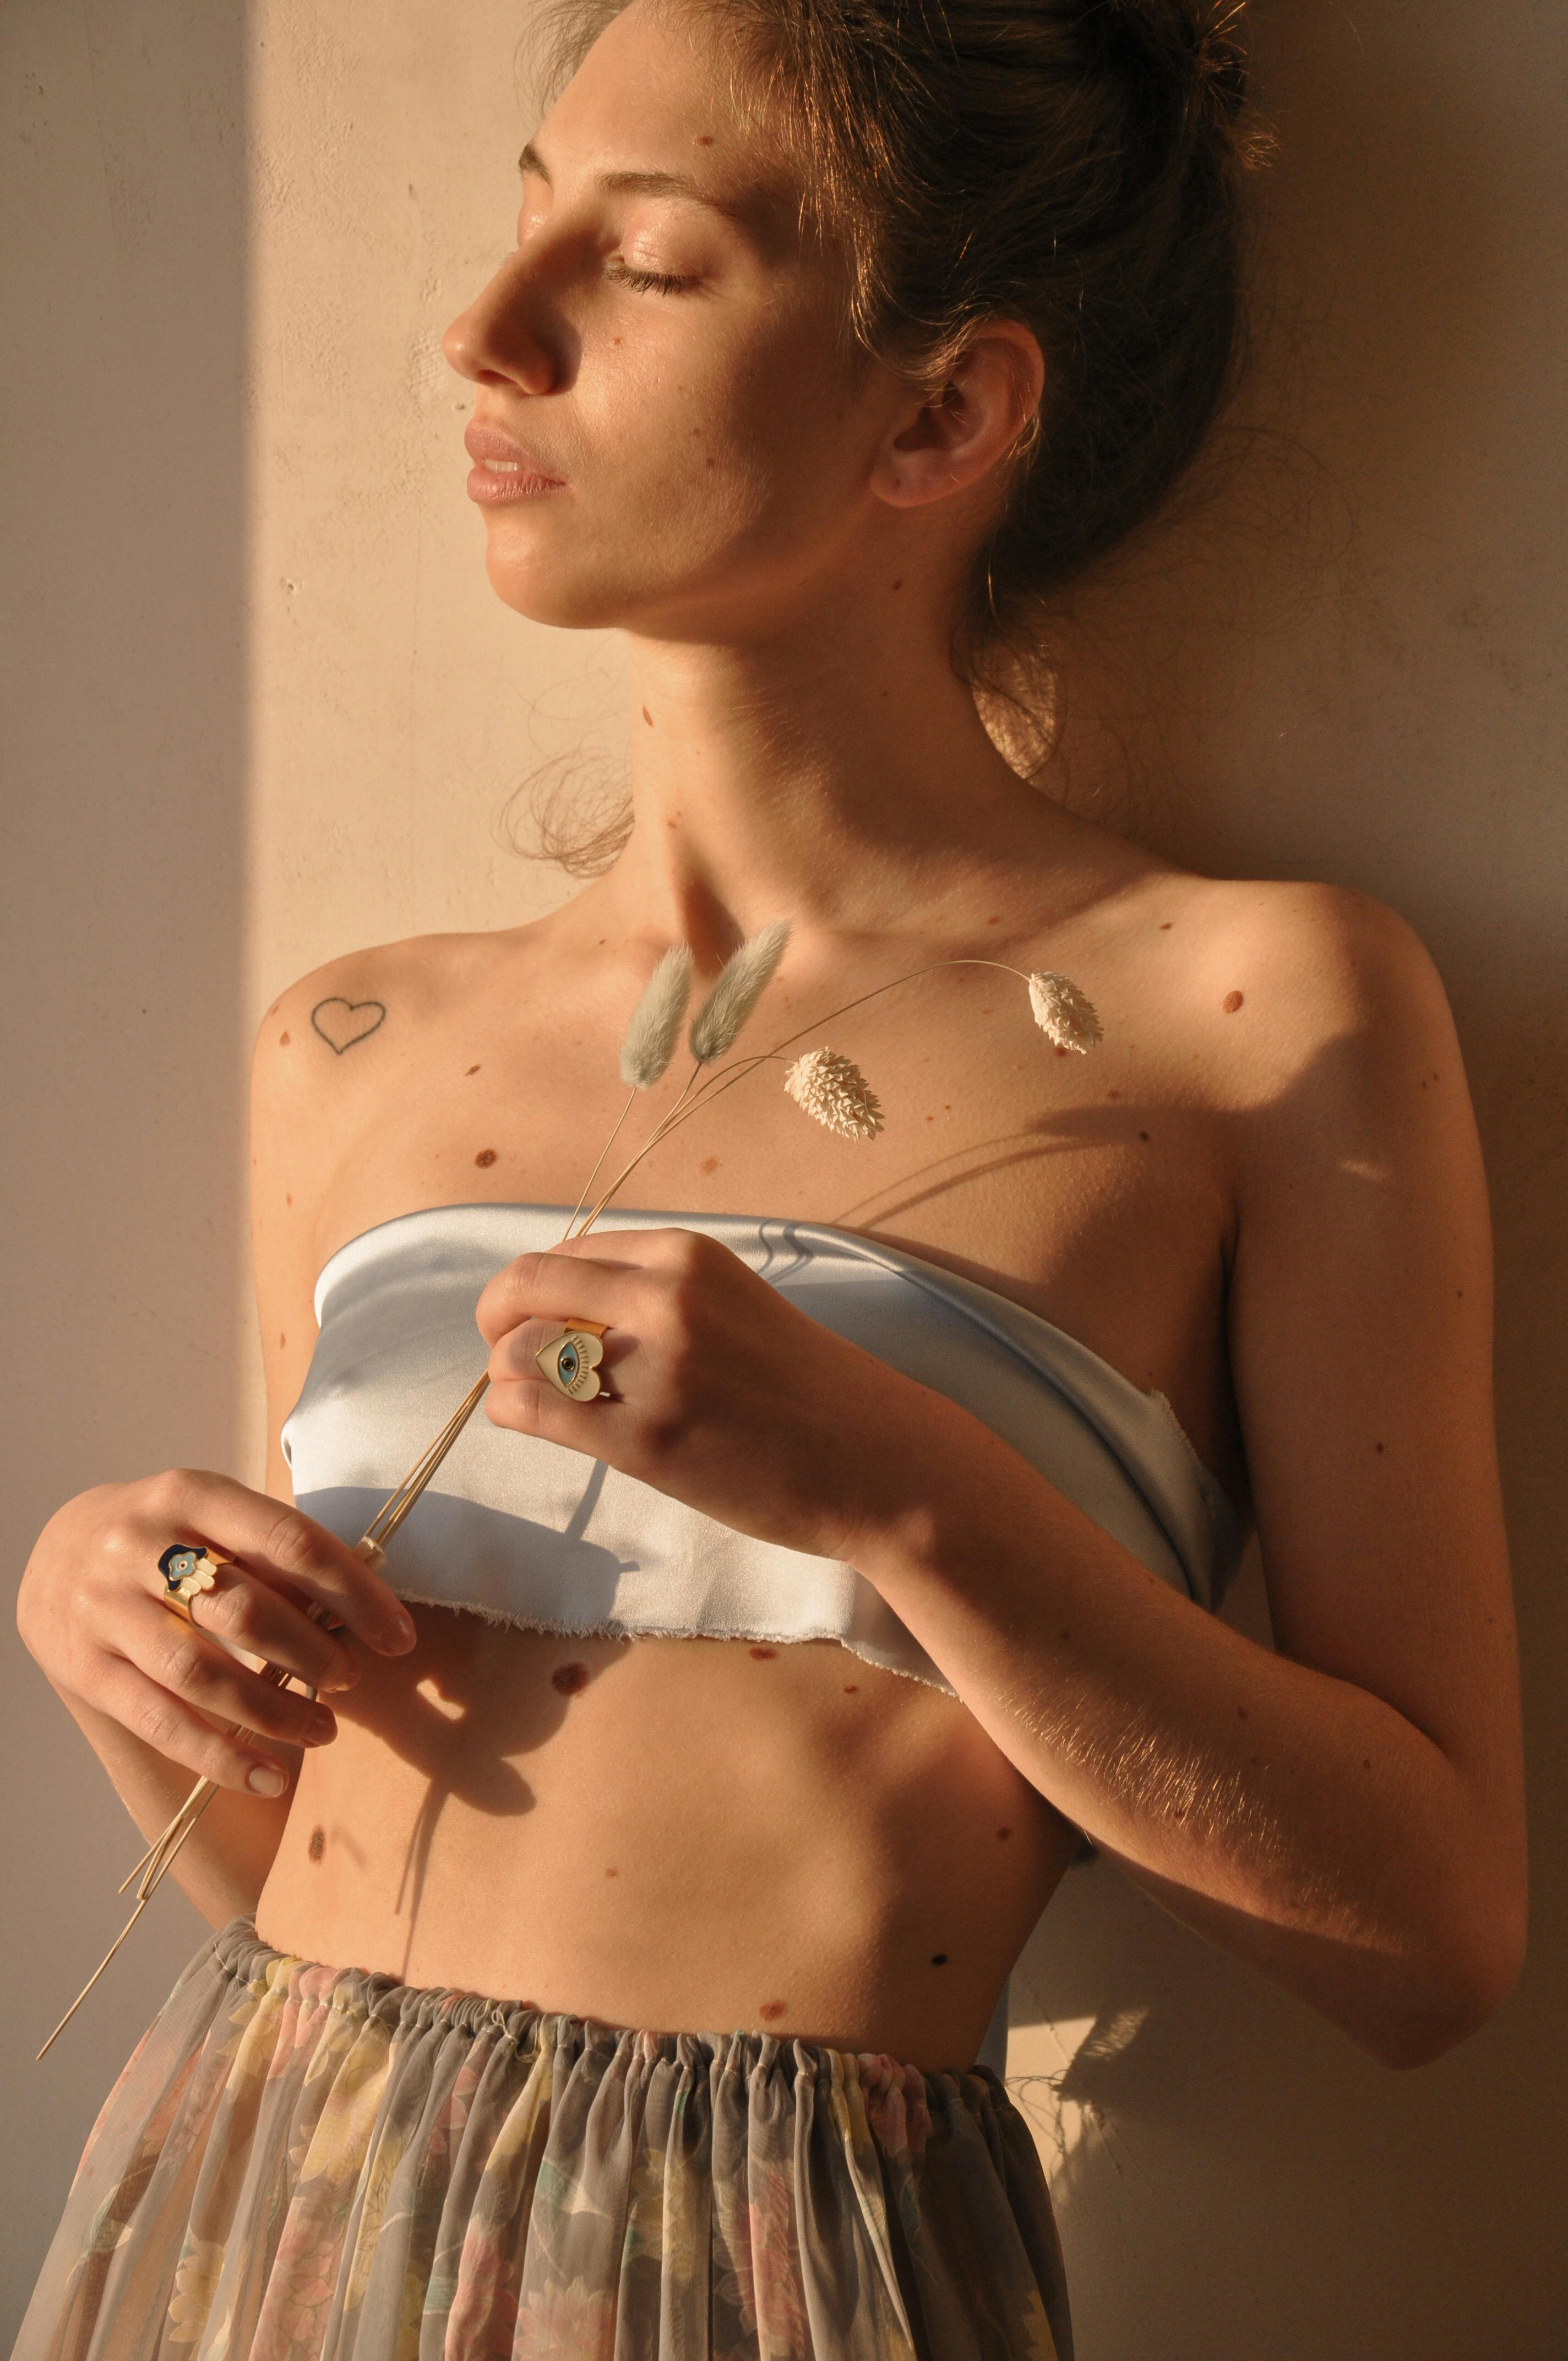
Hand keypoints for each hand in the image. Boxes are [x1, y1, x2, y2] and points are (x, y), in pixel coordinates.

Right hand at [17, 1470, 417, 1795]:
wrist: (57, 1551)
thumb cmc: (167, 1537)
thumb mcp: (214, 1518)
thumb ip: (274, 1554)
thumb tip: (362, 1605)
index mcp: (190, 1494)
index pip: (288, 1541)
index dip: (353, 1593)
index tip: (398, 1636)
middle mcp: (139, 1544)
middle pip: (245, 1611)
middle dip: (313, 1653)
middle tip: (351, 1679)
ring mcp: (104, 1607)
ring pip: (202, 1674)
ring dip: (275, 1712)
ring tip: (324, 1730)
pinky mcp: (83, 1667)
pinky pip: (160, 1722)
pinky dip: (220, 1757)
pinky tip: (268, 1776)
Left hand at [477, 1226, 953, 1559]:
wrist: (874, 1459)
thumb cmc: (804, 1388)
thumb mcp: (730, 1305)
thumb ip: (654, 1294)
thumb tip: (560, 1306)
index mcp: (685, 1256)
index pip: (565, 1252)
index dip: (533, 1289)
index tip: (535, 1319)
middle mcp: (664, 1298)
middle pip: (525, 1286)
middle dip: (497, 1319)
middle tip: (506, 1354)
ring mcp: (653, 1369)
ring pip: (519, 1350)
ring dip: (507, 1373)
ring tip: (532, 1397)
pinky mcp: (644, 1439)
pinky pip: (531, 1407)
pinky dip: (511, 1410)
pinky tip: (530, 1421)